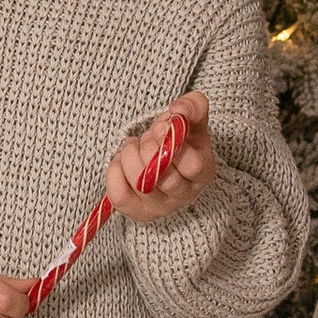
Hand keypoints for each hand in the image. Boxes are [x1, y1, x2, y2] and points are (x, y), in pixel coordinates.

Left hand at [107, 93, 215, 221]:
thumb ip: (192, 106)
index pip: (193, 166)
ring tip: (134, 146)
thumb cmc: (179, 139)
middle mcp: (183, 195)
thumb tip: (178, 110)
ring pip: (139, 183)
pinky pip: (119, 194)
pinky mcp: (135, 211)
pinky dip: (115, 171)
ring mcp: (159, 207)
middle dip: (148, 147)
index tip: (163, 126)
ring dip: (129, 154)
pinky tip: (122, 162)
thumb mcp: (191, 119)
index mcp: (202, 173)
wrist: (162, 157)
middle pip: (162, 177)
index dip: (173, 142)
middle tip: (147, 135)